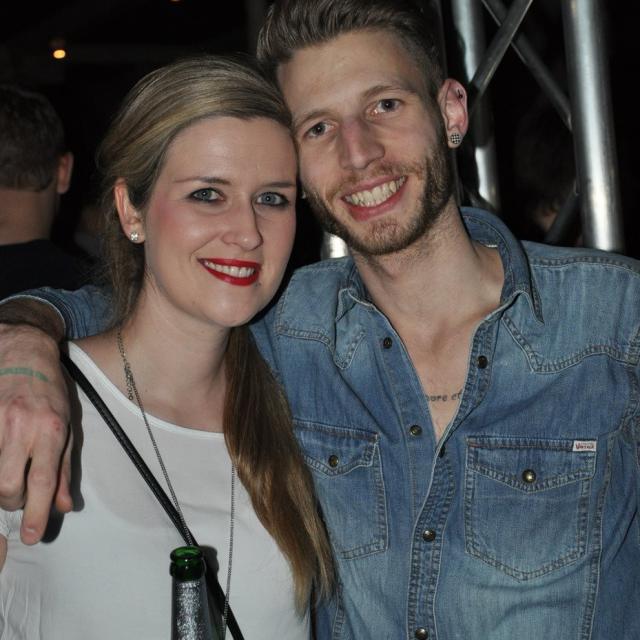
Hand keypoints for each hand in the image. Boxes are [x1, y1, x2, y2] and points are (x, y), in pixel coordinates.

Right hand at [0, 323, 71, 543]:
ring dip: (1, 491)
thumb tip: (63, 506)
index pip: (42, 481)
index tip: (34, 536)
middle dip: (14, 503)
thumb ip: (65, 468)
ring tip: (11, 484)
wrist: (23, 354)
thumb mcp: (69, 426)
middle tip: (22, 499)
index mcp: (51, 429)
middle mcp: (21, 428)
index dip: (37, 513)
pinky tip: (3, 464)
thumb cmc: (51, 392)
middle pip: (8, 486)